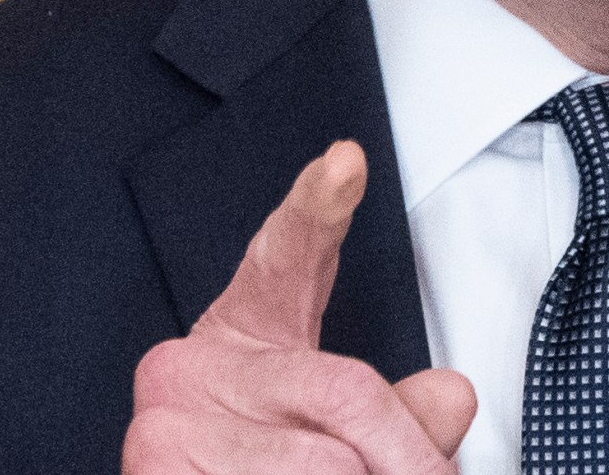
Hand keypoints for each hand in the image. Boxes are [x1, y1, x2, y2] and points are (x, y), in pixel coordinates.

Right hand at [123, 141, 476, 472]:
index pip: (286, 257)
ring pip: (326, 464)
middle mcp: (189, 368)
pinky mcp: (156, 470)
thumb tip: (452, 394)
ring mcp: (164, 424)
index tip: (345, 163)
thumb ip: (396, 413)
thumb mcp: (329, 430)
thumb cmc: (256, 471)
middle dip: (407, 455)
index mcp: (242, 336)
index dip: (318, 207)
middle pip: (347, 392)